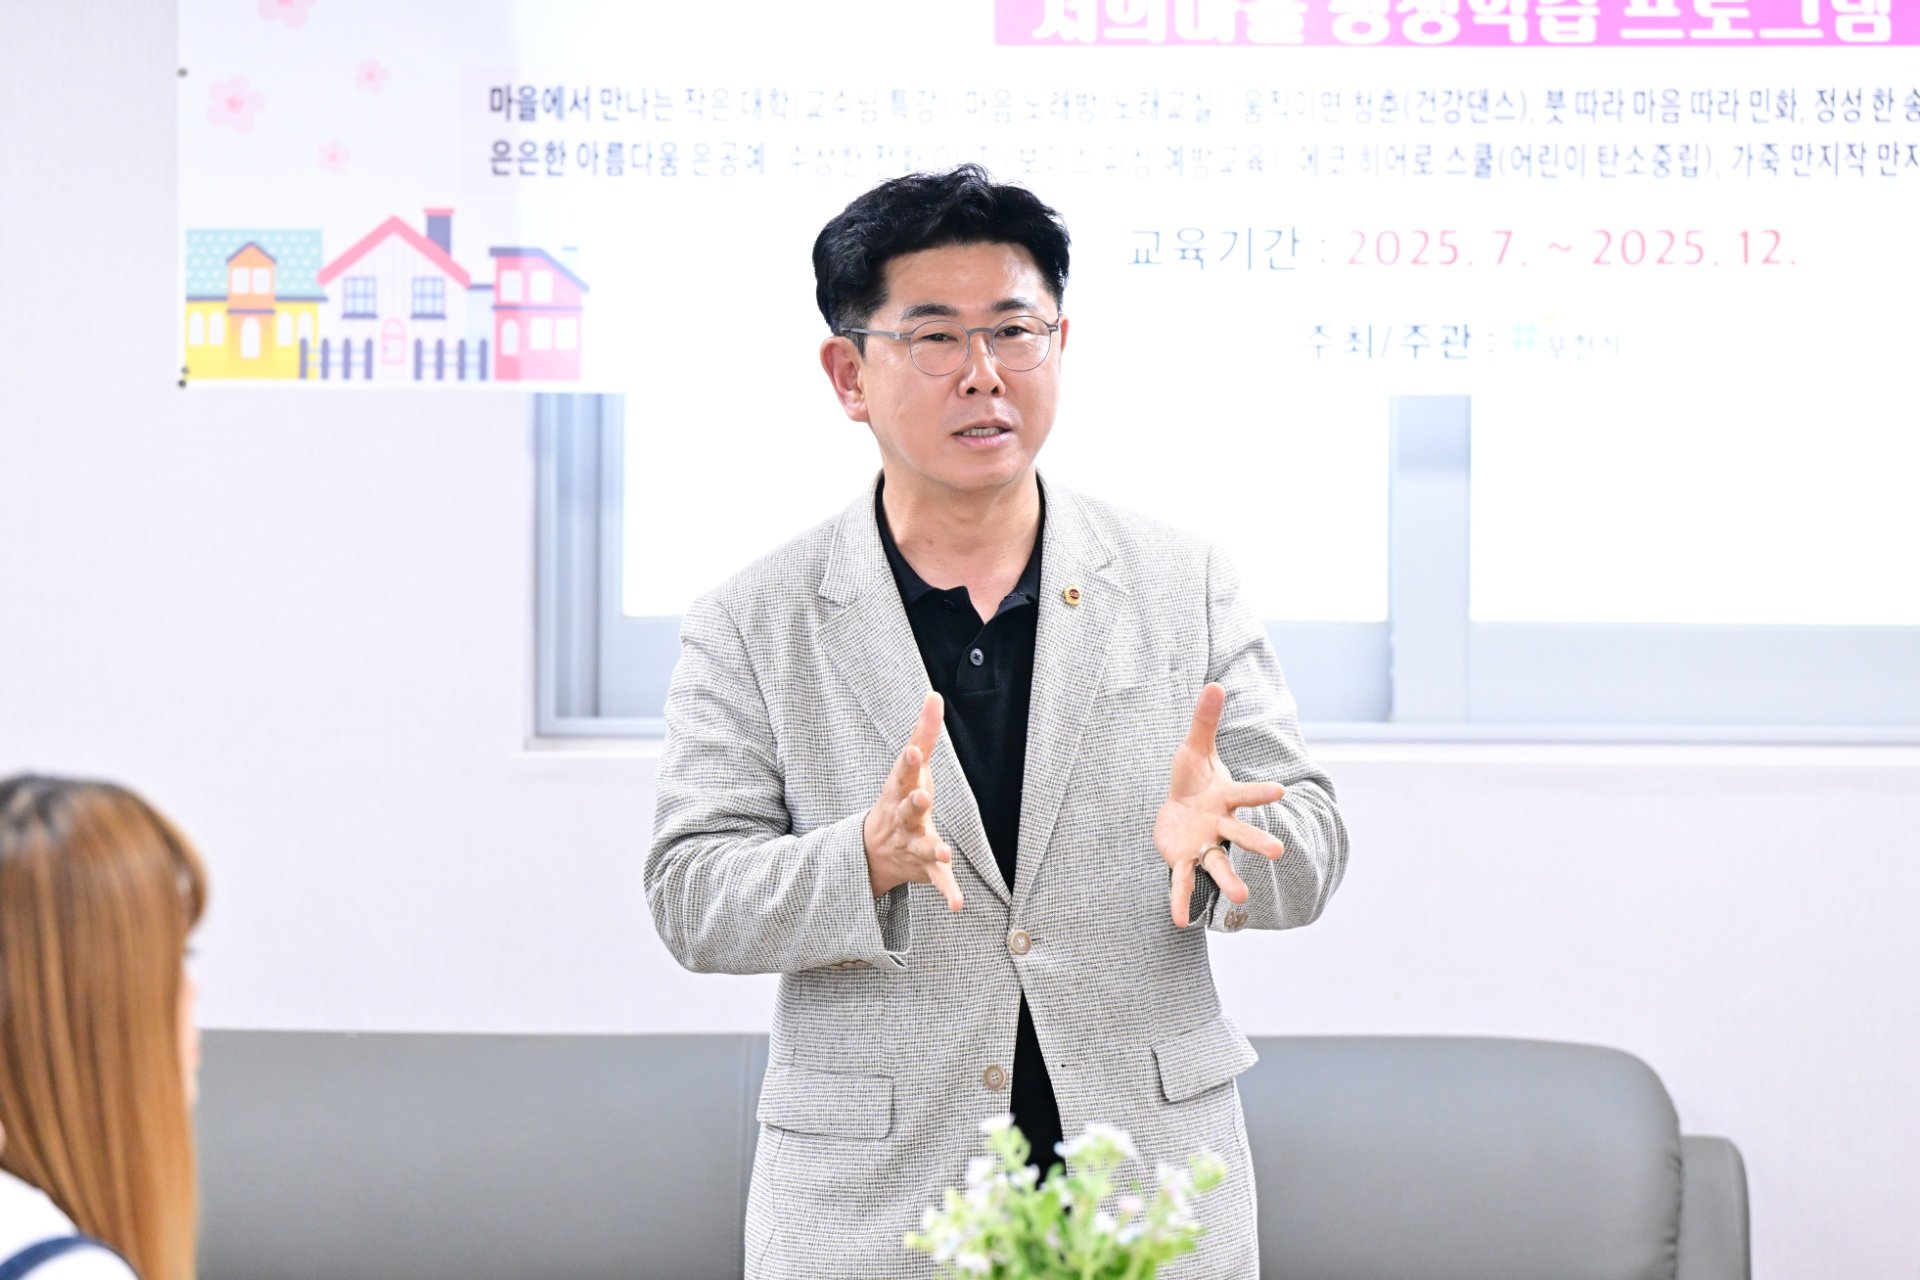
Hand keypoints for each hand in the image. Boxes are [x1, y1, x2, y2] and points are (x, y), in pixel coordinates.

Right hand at [864, 692, 963, 911]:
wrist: (871, 851)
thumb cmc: (898, 798)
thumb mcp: (908, 767)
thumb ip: (924, 732)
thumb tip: (935, 695)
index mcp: (900, 790)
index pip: (903, 773)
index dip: (909, 761)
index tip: (914, 749)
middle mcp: (903, 817)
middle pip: (908, 809)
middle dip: (914, 803)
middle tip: (922, 797)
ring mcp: (911, 843)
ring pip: (922, 845)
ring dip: (933, 848)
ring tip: (945, 851)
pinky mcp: (925, 867)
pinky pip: (936, 879)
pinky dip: (947, 891)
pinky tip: (957, 904)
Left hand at [1154, 683, 1287, 927]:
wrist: (1179, 807)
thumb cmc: (1192, 778)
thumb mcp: (1194, 748)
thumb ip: (1205, 720)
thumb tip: (1215, 683)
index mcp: (1225, 797)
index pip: (1246, 794)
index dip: (1261, 792)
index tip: (1281, 791)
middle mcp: (1220, 825)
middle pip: (1241, 834)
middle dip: (1257, 841)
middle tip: (1278, 851)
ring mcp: (1204, 845)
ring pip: (1219, 864)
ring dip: (1230, 880)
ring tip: (1241, 898)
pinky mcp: (1183, 860)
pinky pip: (1183, 882)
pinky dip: (1180, 901)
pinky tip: (1179, 922)